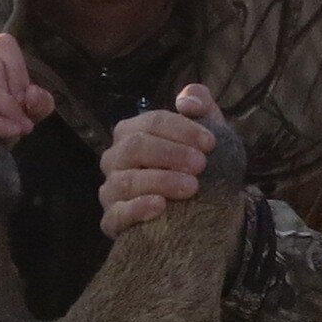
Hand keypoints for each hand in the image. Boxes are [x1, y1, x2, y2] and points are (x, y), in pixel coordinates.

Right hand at [100, 83, 220, 235]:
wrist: (196, 209)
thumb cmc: (194, 165)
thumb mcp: (204, 134)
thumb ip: (201, 107)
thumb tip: (186, 100)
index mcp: (131, 131)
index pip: (153, 121)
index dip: (183, 129)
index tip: (211, 143)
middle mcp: (114, 158)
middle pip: (137, 147)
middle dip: (171, 153)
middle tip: (201, 165)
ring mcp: (110, 189)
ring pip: (127, 181)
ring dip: (161, 181)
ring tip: (191, 186)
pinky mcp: (112, 220)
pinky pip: (117, 215)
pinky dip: (137, 209)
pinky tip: (160, 207)